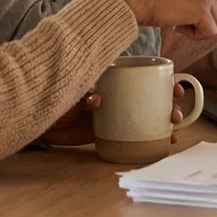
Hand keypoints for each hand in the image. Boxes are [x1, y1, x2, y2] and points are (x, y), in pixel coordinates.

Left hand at [36, 90, 187, 146]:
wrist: (41, 117)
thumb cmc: (54, 95)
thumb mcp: (70, 88)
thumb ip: (84, 93)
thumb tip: (98, 99)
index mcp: (113, 78)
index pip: (144, 75)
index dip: (163, 80)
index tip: (175, 88)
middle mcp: (119, 94)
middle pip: (152, 97)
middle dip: (169, 104)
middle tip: (176, 114)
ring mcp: (117, 114)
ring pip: (148, 116)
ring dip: (164, 122)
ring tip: (174, 131)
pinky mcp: (111, 131)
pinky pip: (135, 134)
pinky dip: (151, 138)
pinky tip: (164, 142)